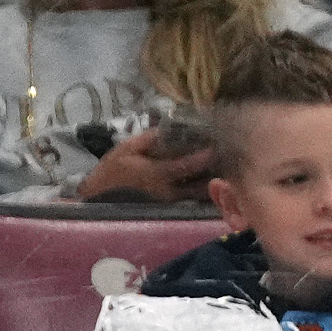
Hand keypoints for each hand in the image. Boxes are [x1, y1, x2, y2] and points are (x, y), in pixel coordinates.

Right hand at [79, 126, 215, 200]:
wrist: (102, 193)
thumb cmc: (114, 169)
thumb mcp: (128, 147)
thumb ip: (151, 138)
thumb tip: (172, 127)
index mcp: (156, 174)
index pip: (184, 166)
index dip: (200, 158)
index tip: (215, 147)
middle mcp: (167, 190)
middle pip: (198, 182)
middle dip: (214, 169)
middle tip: (229, 154)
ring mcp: (170, 199)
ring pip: (198, 191)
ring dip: (212, 179)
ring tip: (225, 164)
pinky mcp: (171, 203)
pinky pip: (193, 195)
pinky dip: (204, 186)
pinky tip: (213, 175)